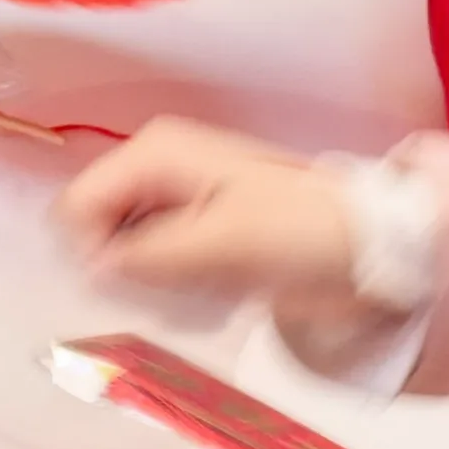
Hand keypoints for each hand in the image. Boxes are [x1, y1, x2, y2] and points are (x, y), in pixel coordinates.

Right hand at [53, 117, 382, 347]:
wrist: (371, 245)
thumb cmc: (300, 232)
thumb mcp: (224, 242)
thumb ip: (151, 256)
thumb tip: (90, 270)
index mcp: (155, 154)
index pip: (78, 204)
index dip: (93, 251)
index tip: (137, 286)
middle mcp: (156, 169)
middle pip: (98, 227)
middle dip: (124, 268)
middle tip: (175, 291)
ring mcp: (176, 200)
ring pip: (123, 250)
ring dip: (153, 282)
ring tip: (204, 293)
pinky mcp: (195, 231)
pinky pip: (155, 262)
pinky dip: (174, 285)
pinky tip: (212, 294)